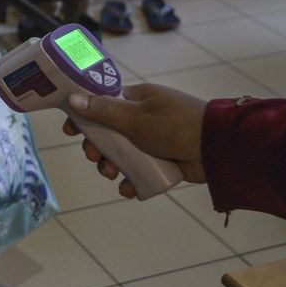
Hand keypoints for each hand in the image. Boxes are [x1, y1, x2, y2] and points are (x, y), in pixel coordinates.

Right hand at [62, 83, 207, 197]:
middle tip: (95, 156)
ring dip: (111, 166)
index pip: (102, 104)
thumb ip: (103, 110)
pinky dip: (131, 181)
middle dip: (97, 148)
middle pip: (108, 134)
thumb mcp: (134, 117)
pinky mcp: (162, 161)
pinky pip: (139, 171)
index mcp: (136, 100)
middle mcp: (142, 119)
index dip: (84, 117)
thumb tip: (73, 98)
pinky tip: (128, 188)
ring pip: (121, 155)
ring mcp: (152, 141)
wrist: (215, 148)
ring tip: (112, 174)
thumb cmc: (174, 124)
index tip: (70, 130)